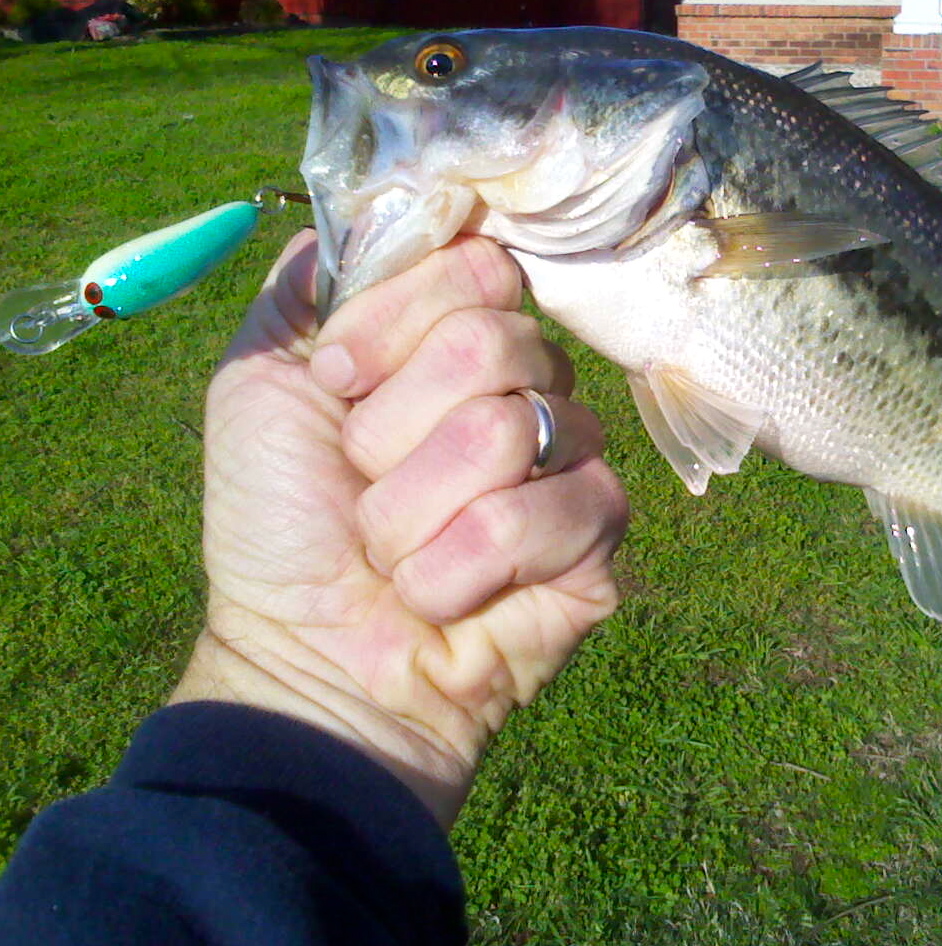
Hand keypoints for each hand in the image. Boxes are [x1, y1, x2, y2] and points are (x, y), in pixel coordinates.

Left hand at [171, 231, 628, 827]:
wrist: (308, 656)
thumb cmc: (279, 528)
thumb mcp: (259, 388)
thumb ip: (310, 289)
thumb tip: (373, 209)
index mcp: (450, 343)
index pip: (476, 265)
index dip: (397, 320)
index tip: (338, 382)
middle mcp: (521, 388)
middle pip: (494, 341)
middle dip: (394, 432)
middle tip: (362, 487)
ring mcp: (567, 460)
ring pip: (510, 429)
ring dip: (415, 509)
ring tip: (394, 555)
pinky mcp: (598, 537)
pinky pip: (549, 513)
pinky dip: (464, 568)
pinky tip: (444, 598)